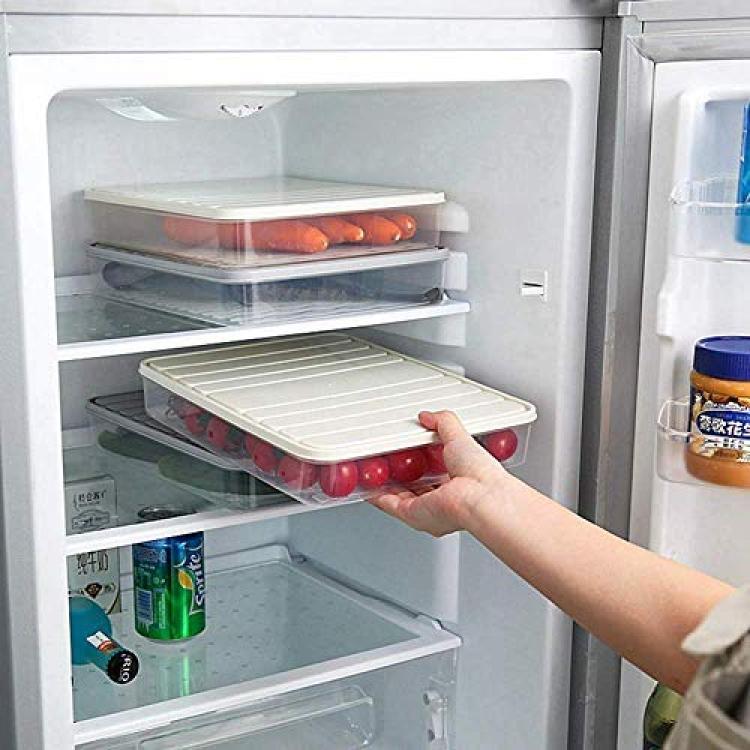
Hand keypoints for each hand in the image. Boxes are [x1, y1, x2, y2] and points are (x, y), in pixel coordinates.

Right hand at [367, 410, 508, 535]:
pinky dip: (378, 496)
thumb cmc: (479, 473)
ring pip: (400, 497)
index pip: (434, 474)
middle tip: (386, 461)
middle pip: (415, 488)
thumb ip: (444, 423)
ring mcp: (428, 509)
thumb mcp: (460, 436)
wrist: (479, 496)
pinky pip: (390, 505)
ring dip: (386, 486)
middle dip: (400, 476)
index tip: (407, 452)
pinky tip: (370, 486)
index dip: (420, 462)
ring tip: (373, 471)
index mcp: (458, 484)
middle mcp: (442, 500)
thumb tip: (429, 416)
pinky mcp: (414, 514)